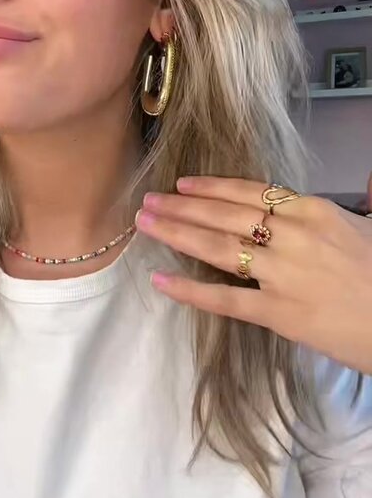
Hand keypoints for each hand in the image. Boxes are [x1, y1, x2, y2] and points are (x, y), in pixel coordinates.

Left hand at [136, 174, 371, 373]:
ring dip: (177, 234)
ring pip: (218, 248)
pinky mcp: (280, 314)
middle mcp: (293, 237)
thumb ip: (313, 215)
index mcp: (312, 212)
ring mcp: (284, 275)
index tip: (182, 184)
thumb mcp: (354, 228)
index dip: (211, 187)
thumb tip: (280, 204)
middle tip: (148, 200)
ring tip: (146, 225)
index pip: (250, 192)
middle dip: (181, 206)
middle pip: (225, 215)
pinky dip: (190, 290)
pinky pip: (226, 300)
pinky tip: (161, 280)